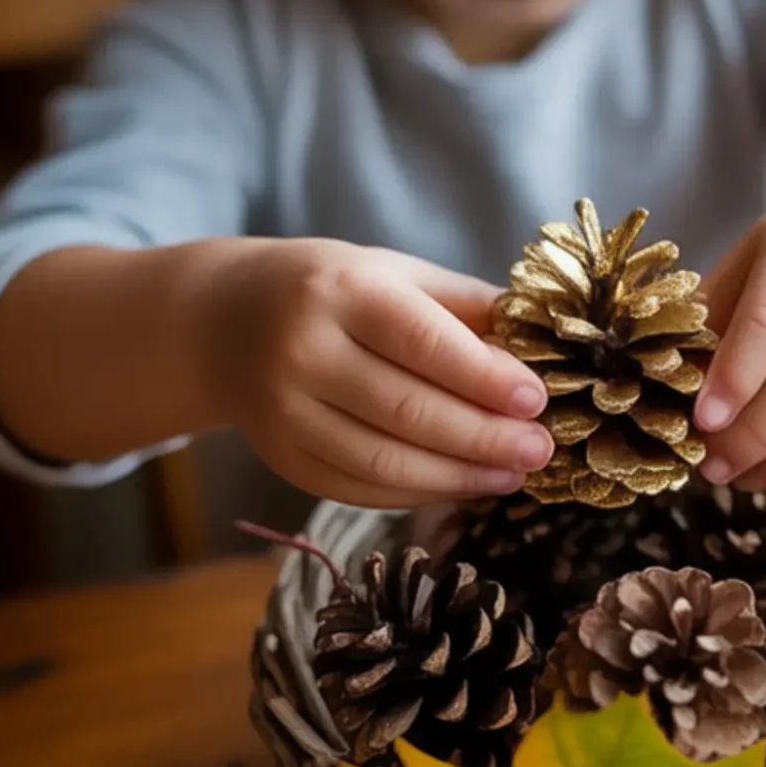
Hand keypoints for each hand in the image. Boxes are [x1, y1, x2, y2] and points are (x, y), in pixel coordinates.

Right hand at [201, 238, 551, 506]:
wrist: (226, 322)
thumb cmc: (335, 292)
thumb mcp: (396, 274)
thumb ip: (466, 308)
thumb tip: (539, 350)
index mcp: (342, 292)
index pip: (421, 341)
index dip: (483, 378)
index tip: (537, 401)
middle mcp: (304, 352)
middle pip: (406, 410)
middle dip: (483, 437)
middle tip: (539, 449)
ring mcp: (286, 412)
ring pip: (383, 461)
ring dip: (458, 476)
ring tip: (512, 474)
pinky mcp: (283, 458)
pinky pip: (361, 488)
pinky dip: (420, 492)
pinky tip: (463, 485)